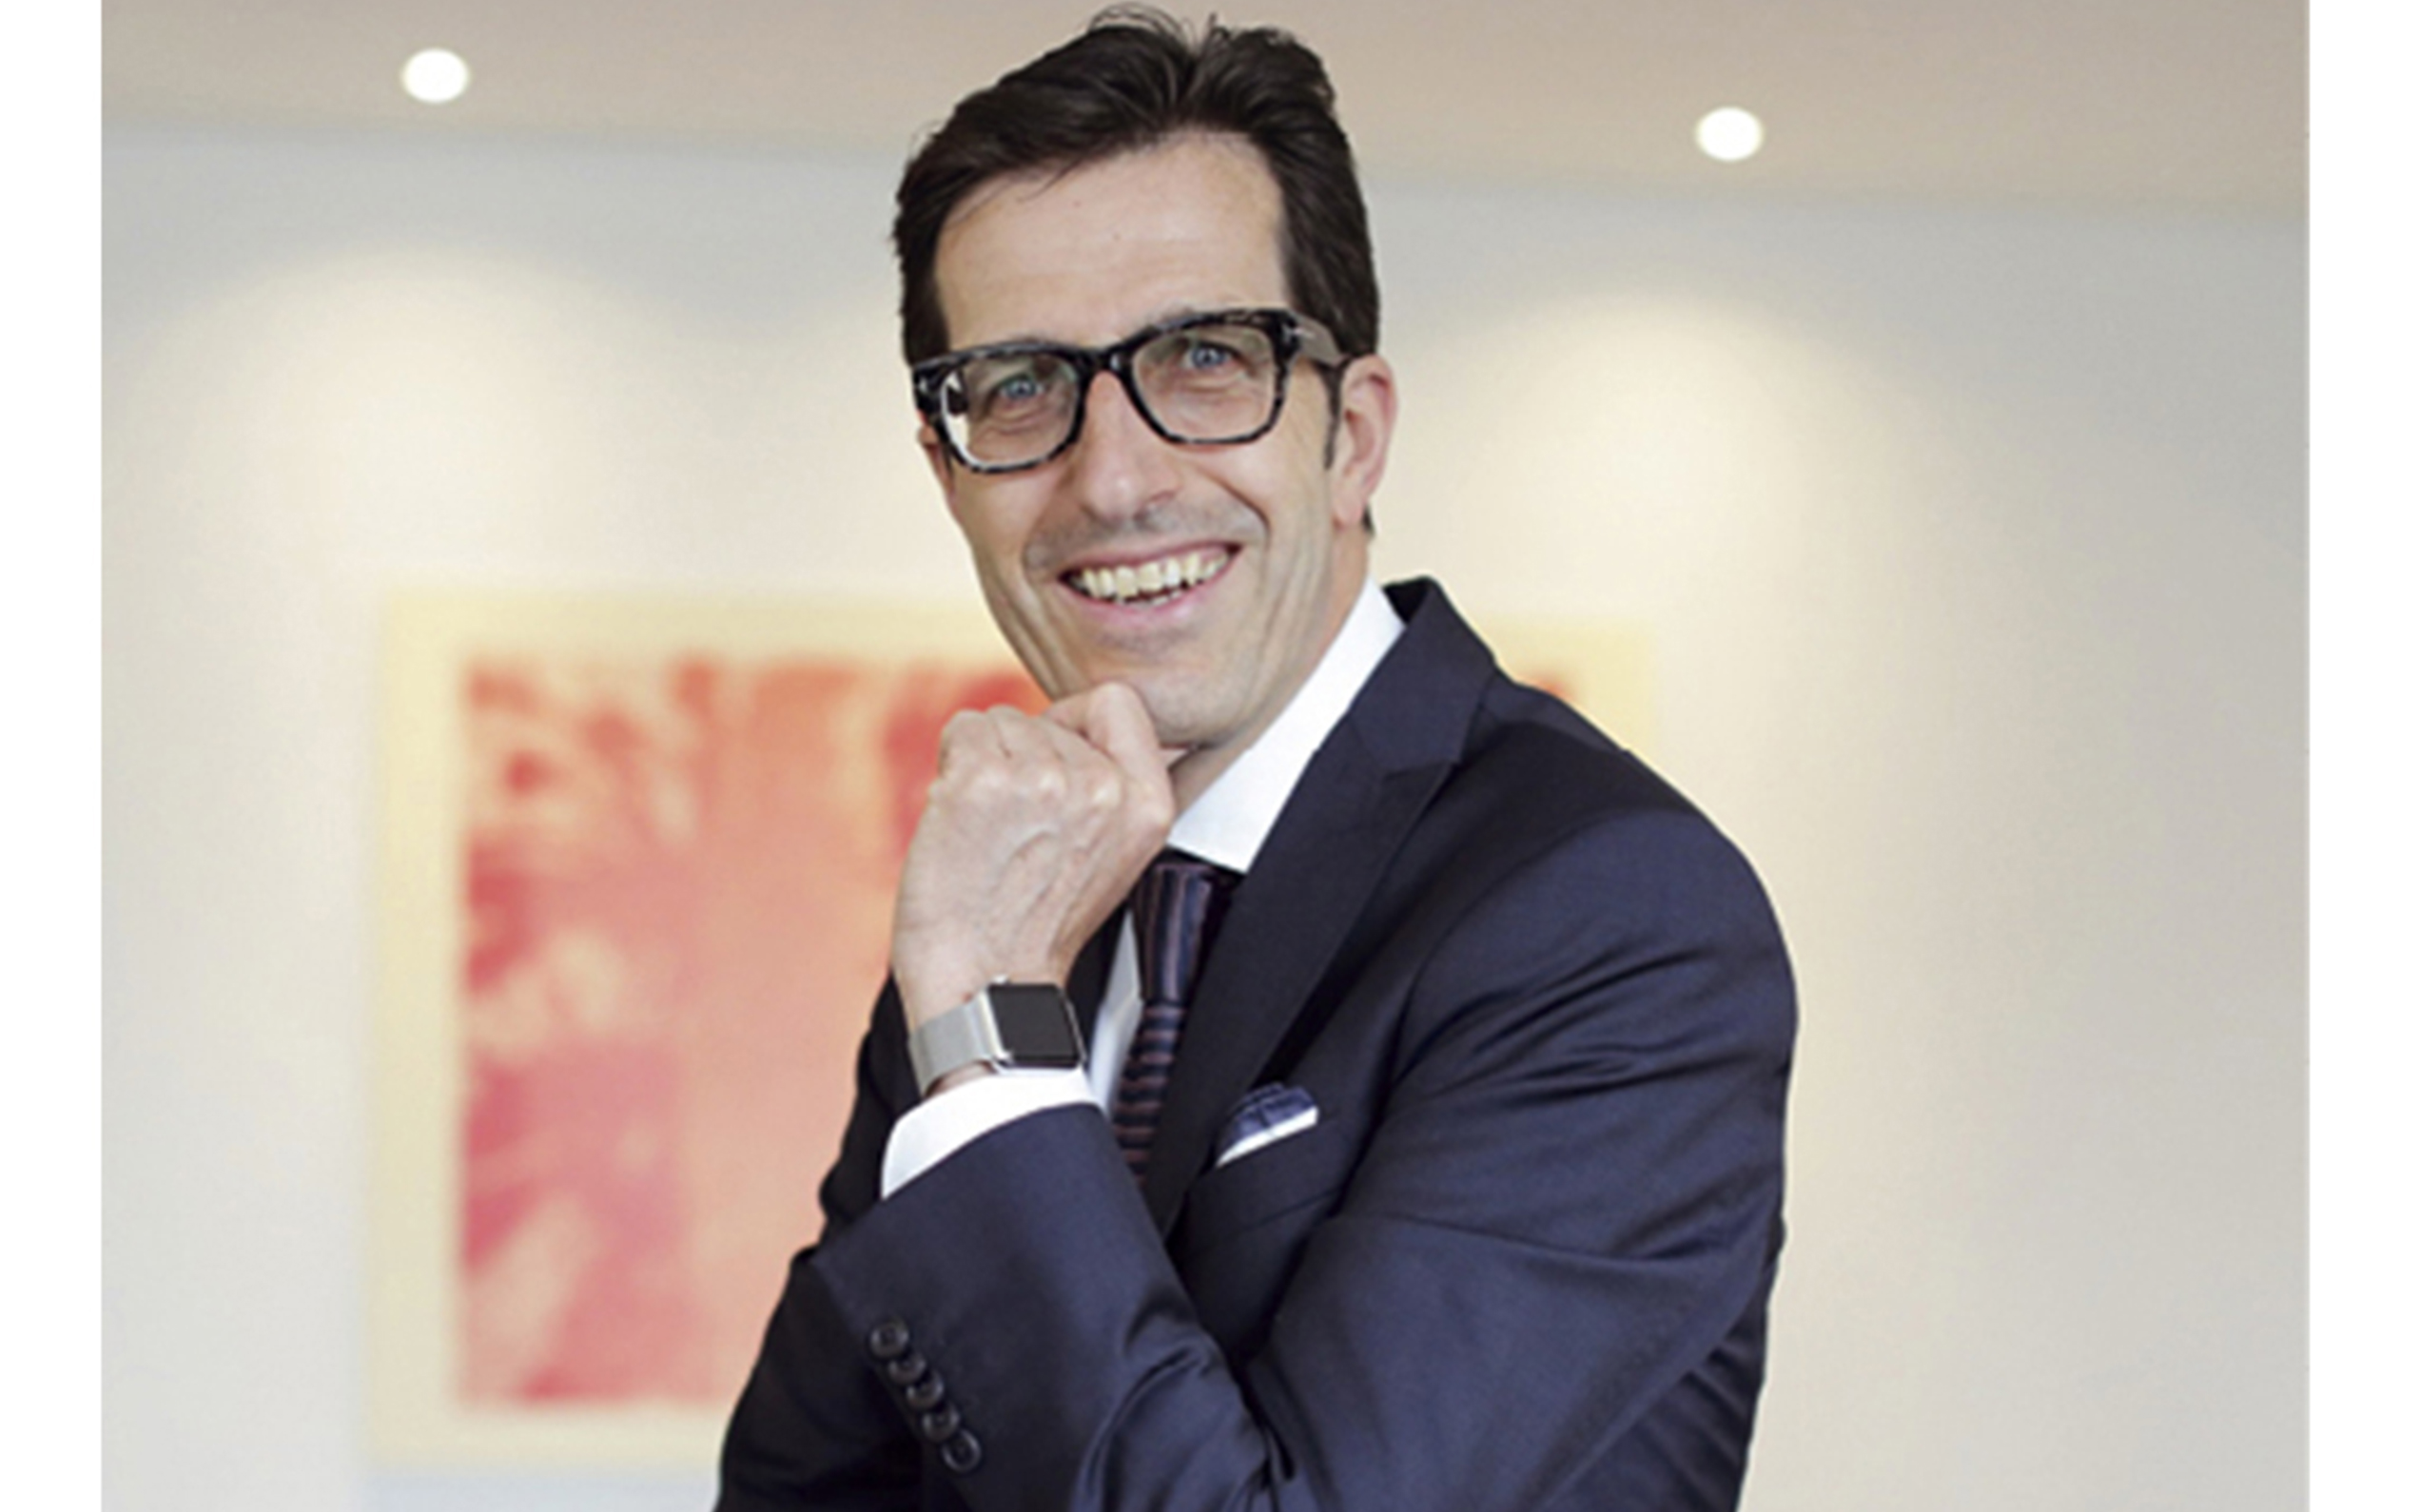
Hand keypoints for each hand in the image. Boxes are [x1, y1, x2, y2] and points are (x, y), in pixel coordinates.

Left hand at [890, 682, 1176, 1029]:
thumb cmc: (1031, 926)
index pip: (1120, 704)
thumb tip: (1078, 725)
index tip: (1056, 761)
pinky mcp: (982, 781)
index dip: (1077, 722)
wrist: (984, 985)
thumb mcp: (1110, 857)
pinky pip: (963, 728)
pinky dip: (951, 763)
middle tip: (1013, 829)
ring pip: (1002, 721)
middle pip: (1048, 717)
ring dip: (983, 763)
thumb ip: (1111, 790)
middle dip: (1020, 758)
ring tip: (988, 829)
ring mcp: (1042, 782)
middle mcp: (1102, 788)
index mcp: (1146, 806)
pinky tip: (959, 817)